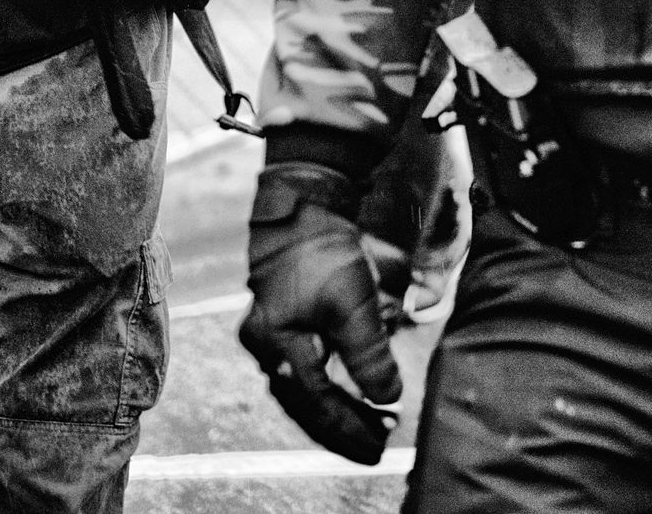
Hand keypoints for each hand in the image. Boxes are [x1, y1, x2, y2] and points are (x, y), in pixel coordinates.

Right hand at [237, 166, 401, 462]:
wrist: (305, 205)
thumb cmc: (328, 252)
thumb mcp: (355, 303)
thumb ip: (369, 354)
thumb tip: (386, 397)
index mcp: (277, 341)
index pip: (316, 400)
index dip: (350, 424)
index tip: (382, 441)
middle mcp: (266, 344)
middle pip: (304, 403)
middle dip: (343, 427)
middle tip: (379, 445)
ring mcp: (269, 335)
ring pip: (301, 390)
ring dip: (337, 411)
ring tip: (374, 426)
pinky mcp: (281, 323)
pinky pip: (301, 370)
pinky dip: (327, 388)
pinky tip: (352, 396)